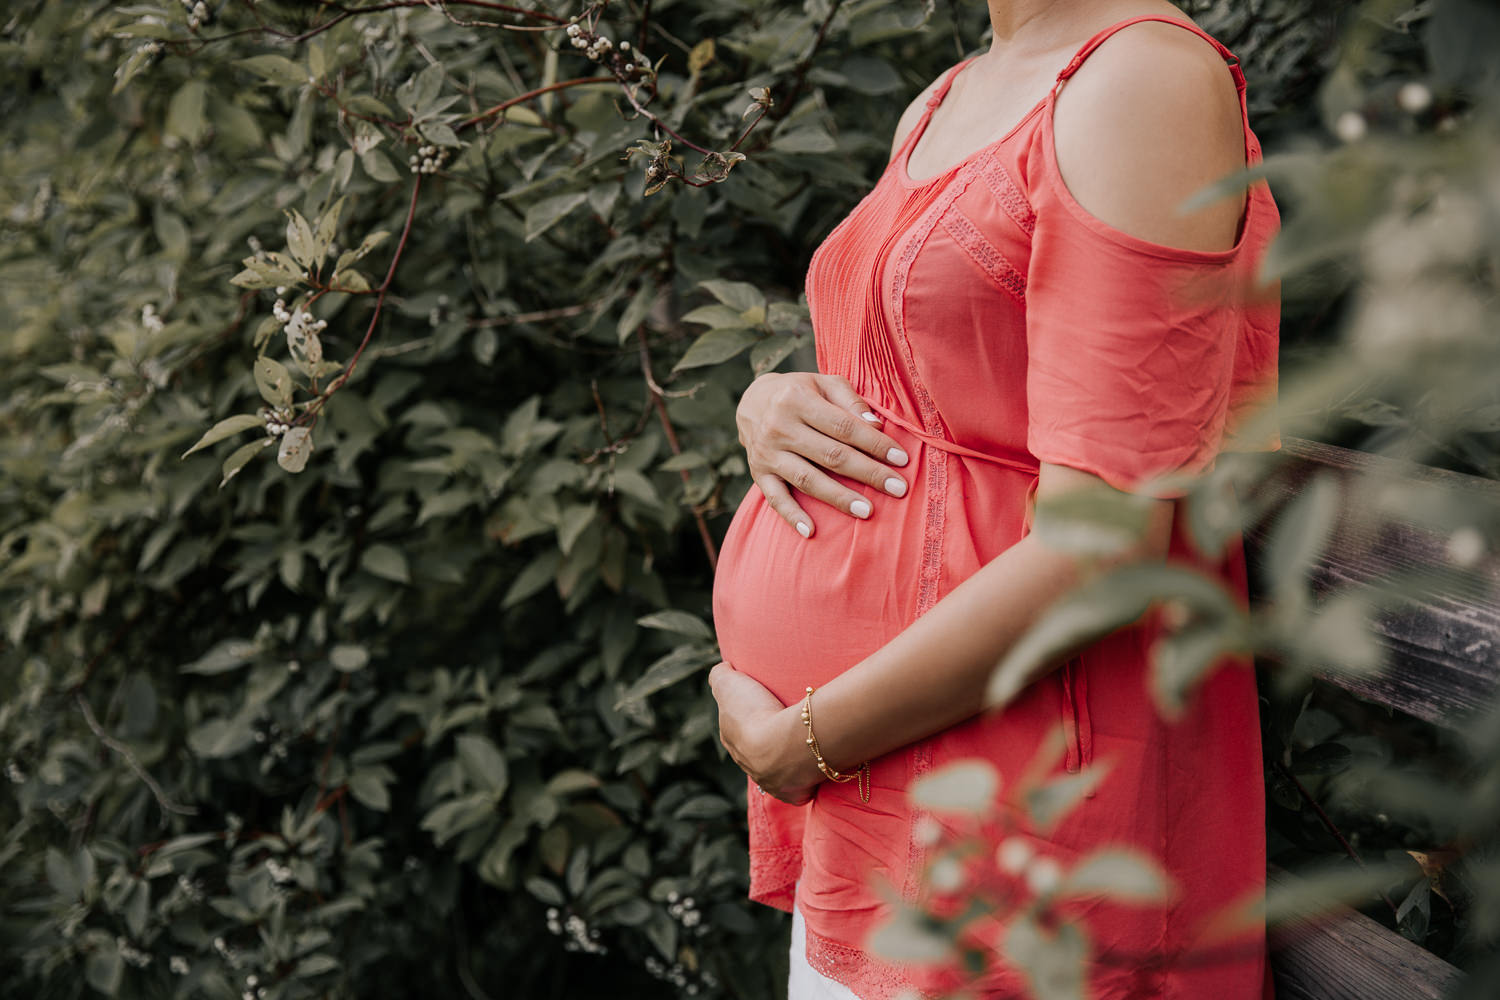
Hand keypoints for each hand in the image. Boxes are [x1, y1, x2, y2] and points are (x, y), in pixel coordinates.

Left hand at [708, 663, 820, 803]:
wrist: (786, 744)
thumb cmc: (757, 712)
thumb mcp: (730, 684)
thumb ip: (721, 675)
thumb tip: (724, 669)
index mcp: (733, 742)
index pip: (736, 731)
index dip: (746, 719)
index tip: (762, 708)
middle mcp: (749, 767)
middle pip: (757, 753)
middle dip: (767, 743)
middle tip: (786, 725)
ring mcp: (772, 783)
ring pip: (777, 772)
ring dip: (787, 761)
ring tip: (804, 744)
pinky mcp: (795, 794)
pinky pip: (799, 789)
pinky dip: (804, 781)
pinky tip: (813, 767)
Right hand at [736, 372, 910, 537]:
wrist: (752, 403)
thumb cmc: (800, 392)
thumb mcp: (824, 383)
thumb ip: (850, 401)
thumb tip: (876, 426)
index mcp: (797, 399)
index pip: (844, 426)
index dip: (874, 444)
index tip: (901, 460)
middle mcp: (779, 426)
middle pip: (830, 455)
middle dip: (868, 473)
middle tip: (897, 489)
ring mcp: (767, 452)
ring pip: (807, 479)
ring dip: (838, 498)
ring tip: (867, 511)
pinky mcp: (758, 473)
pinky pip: (775, 498)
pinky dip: (792, 515)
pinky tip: (811, 531)